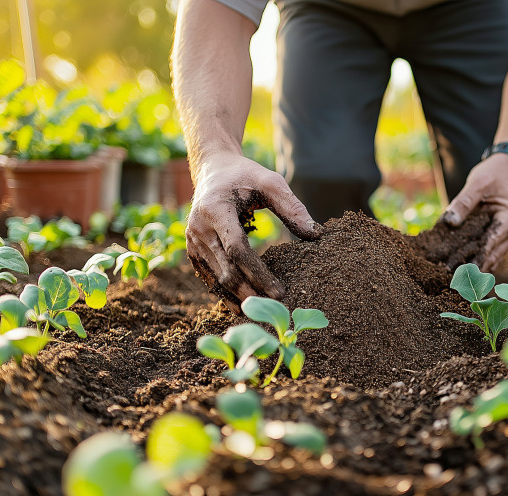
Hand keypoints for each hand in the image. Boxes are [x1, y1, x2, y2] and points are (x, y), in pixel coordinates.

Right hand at [186, 152, 320, 309]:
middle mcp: (198, 228)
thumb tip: (315, 235)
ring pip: (216, 279)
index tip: (280, 291)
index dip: (258, 274)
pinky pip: (209, 277)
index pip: (237, 250)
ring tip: (260, 313)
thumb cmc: (245, 175)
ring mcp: (192, 241)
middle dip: (250, 292)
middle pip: (225, 270)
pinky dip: (225, 293)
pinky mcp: (193, 250)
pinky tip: (242, 305)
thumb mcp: (270, 181)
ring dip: (237, 298)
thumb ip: (292, 207)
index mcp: (215, 210)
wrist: (213, 171)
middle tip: (274, 308)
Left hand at [440, 153, 507, 271]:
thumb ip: (463, 202)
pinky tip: (456, 264)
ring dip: (471, 265)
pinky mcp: (503, 238)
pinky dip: (474, 257)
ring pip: (490, 258)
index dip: (471, 258)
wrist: (507, 168)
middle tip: (446, 276)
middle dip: (469, 266)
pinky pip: (489, 252)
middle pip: (490, 256)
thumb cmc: (493, 173)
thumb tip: (449, 222)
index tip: (452, 269)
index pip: (489, 245)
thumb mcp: (477, 183)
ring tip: (448, 273)